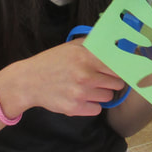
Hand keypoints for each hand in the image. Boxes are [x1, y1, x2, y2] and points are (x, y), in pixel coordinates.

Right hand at [3, 39, 126, 117]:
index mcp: (87, 57)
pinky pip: (97, 109)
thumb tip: (117, 42)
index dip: (122, 69)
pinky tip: (81, 98)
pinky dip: (92, 106)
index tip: (122, 70)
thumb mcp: (72, 46)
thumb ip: (94, 44)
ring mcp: (81, 93)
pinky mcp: (75, 108)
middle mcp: (86, 75)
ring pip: (108, 97)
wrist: (28, 82)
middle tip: (100, 79)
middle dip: (111, 82)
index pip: (119, 66)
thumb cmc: (52, 62)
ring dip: (101, 94)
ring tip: (87, 88)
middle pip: (117, 83)